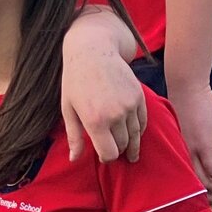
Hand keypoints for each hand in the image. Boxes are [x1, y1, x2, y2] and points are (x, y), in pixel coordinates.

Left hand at [61, 12, 146, 163]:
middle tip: (115, 152)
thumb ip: (74, 136)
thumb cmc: (75, 81)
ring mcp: (129, 105)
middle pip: (123, 145)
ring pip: (135, 135)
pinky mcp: (139, 97)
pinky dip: (139, 130)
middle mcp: (115, 115)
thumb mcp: (68, 108)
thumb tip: (73, 160)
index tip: (104, 157)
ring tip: (130, 153)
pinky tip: (135, 135)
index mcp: (95, 120)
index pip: (109, 153)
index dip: (106, 158)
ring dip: (132, 144)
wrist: (92, 52)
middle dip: (118, 150)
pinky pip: (143, 122)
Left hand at [167, 78, 211, 200]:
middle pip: (195, 187)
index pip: (183, 182)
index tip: (211, 194)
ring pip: (205, 182)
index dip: (198, 193)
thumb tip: (198, 153)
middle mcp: (181, 155)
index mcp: (175, 152)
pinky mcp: (203, 144)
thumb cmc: (185, 105)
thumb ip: (188, 143)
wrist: (187, 87)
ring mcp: (192, 151)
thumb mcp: (183, 130)